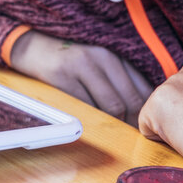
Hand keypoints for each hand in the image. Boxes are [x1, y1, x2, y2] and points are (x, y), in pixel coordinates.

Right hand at [10, 31, 151, 125]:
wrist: (37, 47)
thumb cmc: (73, 58)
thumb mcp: (100, 61)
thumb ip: (121, 79)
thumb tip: (143, 107)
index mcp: (117, 54)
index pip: (142, 88)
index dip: (144, 111)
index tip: (142, 124)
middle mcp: (104, 57)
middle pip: (129, 100)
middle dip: (131, 122)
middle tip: (129, 136)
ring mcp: (83, 65)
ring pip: (111, 106)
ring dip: (114, 125)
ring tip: (113, 133)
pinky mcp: (64, 76)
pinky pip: (86, 107)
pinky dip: (92, 120)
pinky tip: (92, 123)